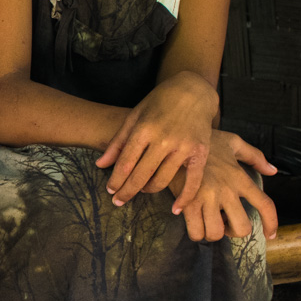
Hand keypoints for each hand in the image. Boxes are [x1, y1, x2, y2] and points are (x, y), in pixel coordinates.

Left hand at [95, 72, 219, 206]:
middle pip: (140, 176)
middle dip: (127, 191)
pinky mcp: (200, 153)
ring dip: (148, 190)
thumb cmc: (159, 102)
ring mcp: (183, 147)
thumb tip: (100, 165)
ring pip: (162, 181)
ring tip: (142, 190)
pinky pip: (193, 182)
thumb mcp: (134, 116)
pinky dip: (184, 198)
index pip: (125, 163)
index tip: (110, 191)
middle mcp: (163, 140)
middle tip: (118, 201)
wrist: (193, 91)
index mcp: (144, 129)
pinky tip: (176, 209)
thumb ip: (118, 142)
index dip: (116, 181)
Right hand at [169, 130, 278, 241]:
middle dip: (234, 231)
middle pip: (242, 228)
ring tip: (208, 220)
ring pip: (216, 233)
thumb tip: (273, 171)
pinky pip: (196, 232)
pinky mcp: (188, 203)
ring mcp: (207, 198)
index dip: (271, 223)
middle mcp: (226, 190)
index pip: (265, 204)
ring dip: (213, 232)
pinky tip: (194, 220)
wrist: (176, 142)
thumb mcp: (233, 143)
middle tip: (224, 222)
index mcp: (240, 178)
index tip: (270, 235)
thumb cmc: (205, 143)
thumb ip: (255, 156)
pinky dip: (196, 232)